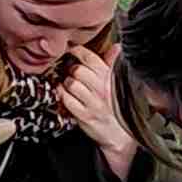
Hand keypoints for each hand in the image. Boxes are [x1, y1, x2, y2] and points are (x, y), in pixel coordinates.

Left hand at [55, 47, 135, 169]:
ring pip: (70, 84)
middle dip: (71, 70)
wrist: (120, 133)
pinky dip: (61, 95)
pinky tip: (63, 95)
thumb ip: (113, 65)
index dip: (78, 52)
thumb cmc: (117, 107)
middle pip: (78, 70)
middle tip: (70, 73)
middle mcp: (102, 88)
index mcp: (110, 78)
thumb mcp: (118, 84)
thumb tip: (116, 48)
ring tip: (68, 85)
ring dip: (65, 83)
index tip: (72, 51)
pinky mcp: (84, 115)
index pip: (91, 58)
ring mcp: (92, 102)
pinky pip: (66, 100)